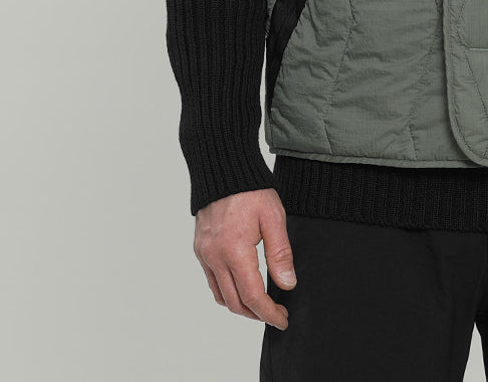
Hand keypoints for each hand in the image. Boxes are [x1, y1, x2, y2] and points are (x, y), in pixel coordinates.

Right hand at [193, 188, 296, 329]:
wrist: (223, 169)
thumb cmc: (250, 190)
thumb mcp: (273, 218)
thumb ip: (280, 253)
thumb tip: (287, 284)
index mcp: (235, 251)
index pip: (253, 296)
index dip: (269, 313)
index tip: (283, 319)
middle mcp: (215, 257)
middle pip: (235, 303)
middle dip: (256, 314)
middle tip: (276, 313)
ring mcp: (204, 254)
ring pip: (220, 296)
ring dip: (240, 306)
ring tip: (261, 305)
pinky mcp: (200, 249)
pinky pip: (211, 281)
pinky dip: (226, 292)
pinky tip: (241, 286)